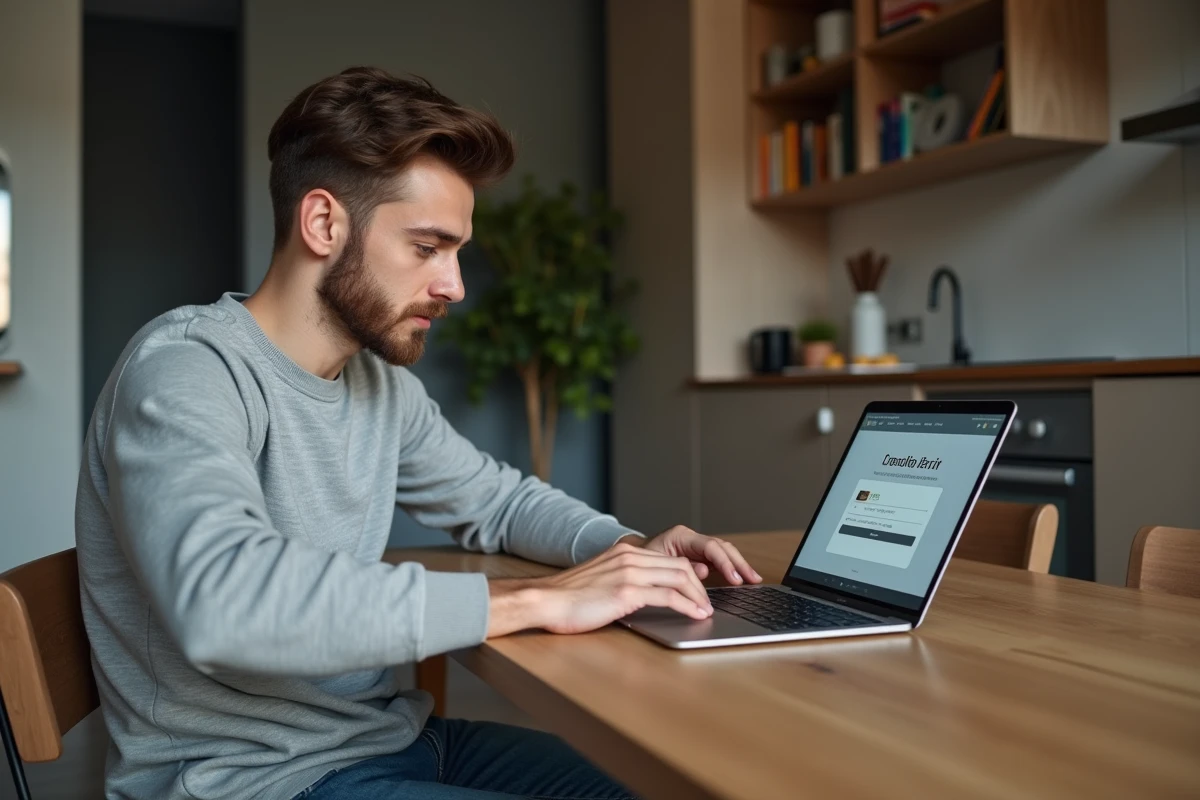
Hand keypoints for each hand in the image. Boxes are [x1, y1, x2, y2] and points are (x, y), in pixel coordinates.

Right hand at [487, 542, 713, 636]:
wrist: (544, 600)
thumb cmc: (567, 598)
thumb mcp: (600, 580)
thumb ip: (622, 580)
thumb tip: (641, 595)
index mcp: (624, 552)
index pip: (669, 559)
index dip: (690, 575)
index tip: (699, 589)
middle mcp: (630, 556)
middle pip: (680, 565)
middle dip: (700, 586)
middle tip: (708, 604)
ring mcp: (629, 572)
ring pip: (680, 577)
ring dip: (698, 596)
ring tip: (706, 611)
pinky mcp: (627, 591)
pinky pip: (669, 596)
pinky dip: (688, 605)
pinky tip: (697, 615)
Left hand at [627, 526, 761, 585]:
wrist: (629, 562)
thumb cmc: (637, 563)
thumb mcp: (653, 566)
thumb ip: (677, 568)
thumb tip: (704, 571)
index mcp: (680, 536)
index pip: (709, 546)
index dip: (724, 563)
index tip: (734, 578)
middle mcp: (691, 539)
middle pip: (722, 547)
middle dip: (738, 563)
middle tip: (752, 579)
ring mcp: (695, 547)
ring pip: (724, 552)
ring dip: (739, 566)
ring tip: (754, 579)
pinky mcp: (697, 557)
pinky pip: (719, 560)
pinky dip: (731, 569)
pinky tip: (742, 579)